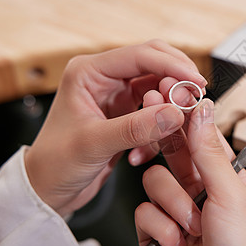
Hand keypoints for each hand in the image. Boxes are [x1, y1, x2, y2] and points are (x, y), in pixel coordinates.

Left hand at [25, 40, 206, 216]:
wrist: (48, 189)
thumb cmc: (56, 163)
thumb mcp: (93, 144)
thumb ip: (135, 128)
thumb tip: (175, 113)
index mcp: (89, 72)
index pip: (139, 56)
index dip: (172, 65)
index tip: (197, 81)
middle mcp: (105, 78)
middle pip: (154, 63)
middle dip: (177, 78)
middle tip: (195, 97)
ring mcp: (117, 95)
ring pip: (159, 86)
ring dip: (171, 104)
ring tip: (174, 125)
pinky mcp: (127, 113)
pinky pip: (156, 110)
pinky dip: (161, 126)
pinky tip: (146, 150)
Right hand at [135, 96, 245, 245]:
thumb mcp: (230, 195)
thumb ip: (211, 152)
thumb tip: (203, 110)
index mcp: (224, 177)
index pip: (200, 138)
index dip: (184, 119)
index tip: (168, 99)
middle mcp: (199, 190)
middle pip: (172, 154)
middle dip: (166, 149)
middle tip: (153, 124)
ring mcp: (176, 210)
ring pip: (153, 182)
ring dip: (170, 206)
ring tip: (189, 226)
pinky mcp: (156, 230)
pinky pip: (143, 212)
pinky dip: (157, 228)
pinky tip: (174, 241)